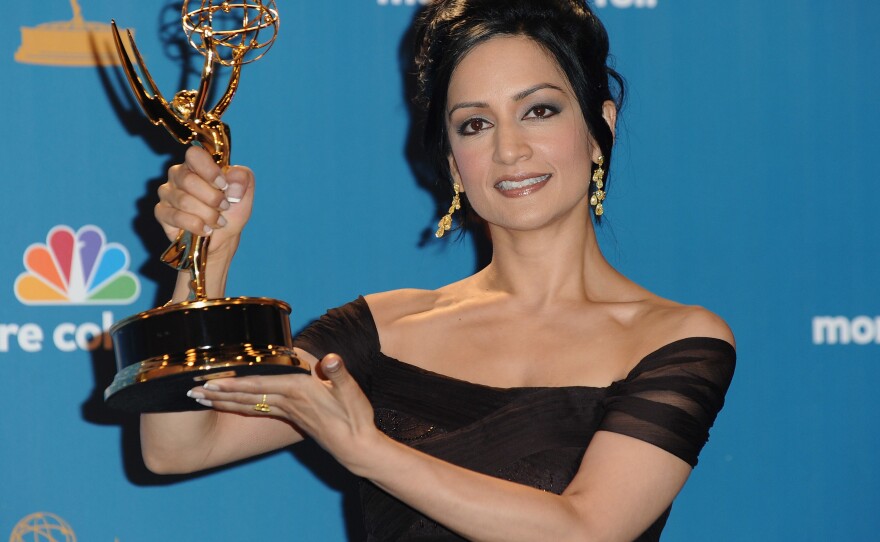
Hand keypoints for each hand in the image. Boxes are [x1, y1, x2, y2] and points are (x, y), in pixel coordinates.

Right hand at [155, 146, 254, 259]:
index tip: (224, 185)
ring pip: (184, 201)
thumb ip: (242, 179)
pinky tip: (206, 229)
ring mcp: (168, 193)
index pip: (194, 154)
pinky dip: (196, 225)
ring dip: (207, 214)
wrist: (223, 238)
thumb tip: (232, 183)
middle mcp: (179, 175)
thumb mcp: (244, 193)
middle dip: (212, 198)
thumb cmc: (231, 211)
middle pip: (188, 180)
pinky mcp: (162, 212)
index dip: (209, 170)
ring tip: (218, 221)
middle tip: (225, 207)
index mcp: (198, 164)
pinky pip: (176, 217)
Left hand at [187, 354, 382, 472]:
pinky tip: (232, 405)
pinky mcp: (292, 417)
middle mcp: (288, 402)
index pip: (257, 385)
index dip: (231, 383)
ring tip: (201, 399)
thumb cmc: (355, 418)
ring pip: (249, 405)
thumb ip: (339, 372)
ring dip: (223, 402)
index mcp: (297, 391)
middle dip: (217, 395)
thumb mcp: (351, 391)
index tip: (208, 381)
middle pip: (245, 396)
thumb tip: (330, 359)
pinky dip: (241, 406)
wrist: (357, 447)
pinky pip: (259, 409)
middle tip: (188, 393)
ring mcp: (288, 411)